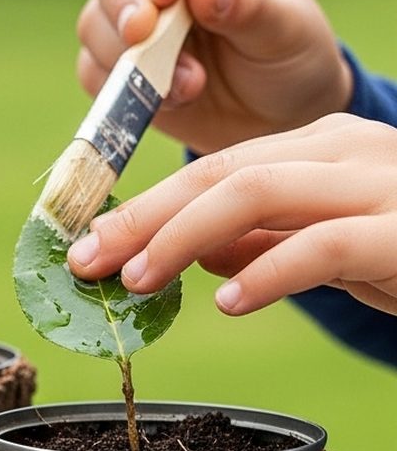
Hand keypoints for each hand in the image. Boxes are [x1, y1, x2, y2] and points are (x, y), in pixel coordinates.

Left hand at [67, 115, 396, 316]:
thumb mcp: (331, 244)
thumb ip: (267, 240)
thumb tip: (192, 252)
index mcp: (319, 149)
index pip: (213, 167)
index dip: (142, 205)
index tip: (82, 243)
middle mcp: (343, 153)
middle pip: (222, 171)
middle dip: (143, 216)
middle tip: (82, 261)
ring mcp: (377, 186)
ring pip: (260, 191)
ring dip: (183, 235)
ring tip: (136, 280)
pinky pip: (326, 244)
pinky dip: (271, 269)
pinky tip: (229, 300)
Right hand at [78, 0, 352, 151]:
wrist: (277, 120)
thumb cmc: (290, 58)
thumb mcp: (287, 29)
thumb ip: (248, 5)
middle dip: (121, 1)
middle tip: (141, 35)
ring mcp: (134, 23)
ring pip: (96, 22)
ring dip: (130, 58)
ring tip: (190, 87)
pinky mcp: (118, 70)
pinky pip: (94, 72)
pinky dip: (120, 91)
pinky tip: (169, 103)